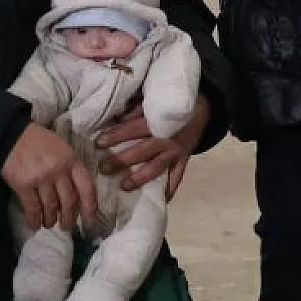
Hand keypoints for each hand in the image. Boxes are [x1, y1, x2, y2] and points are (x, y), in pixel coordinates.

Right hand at [1, 123, 98, 231]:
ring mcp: (41, 178)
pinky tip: (35, 225)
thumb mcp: (63, 149)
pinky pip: (32, 207)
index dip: (90, 207)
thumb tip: (79, 195)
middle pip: (69, 201)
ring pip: (51, 206)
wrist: (11, 135)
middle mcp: (59, 171)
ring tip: (50, 224)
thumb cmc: (40, 142)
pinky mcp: (23, 184)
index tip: (90, 220)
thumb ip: (72, 168)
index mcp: (72, 161)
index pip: (87, 188)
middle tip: (67, 226)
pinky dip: (34, 219)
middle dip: (68, 218)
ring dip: (51, 219)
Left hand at [96, 95, 210, 197]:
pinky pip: (177, 178)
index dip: (115, 136)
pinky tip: (160, 200)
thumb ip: (136, 109)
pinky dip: (169, 190)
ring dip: (139, 178)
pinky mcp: (184, 161)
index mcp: (157, 121)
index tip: (98, 143)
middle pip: (141, 151)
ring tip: (124, 186)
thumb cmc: (170, 104)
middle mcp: (166, 139)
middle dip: (121, 161)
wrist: (201, 109)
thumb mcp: (154, 100)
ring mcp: (176, 153)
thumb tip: (116, 118)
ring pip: (156, 167)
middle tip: (104, 168)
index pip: (132, 129)